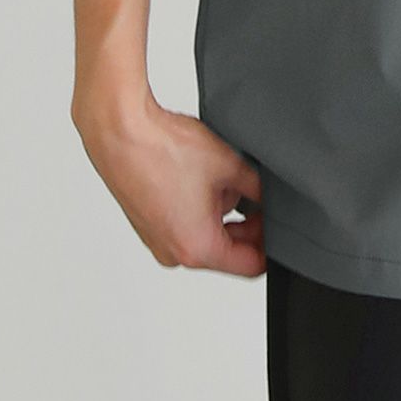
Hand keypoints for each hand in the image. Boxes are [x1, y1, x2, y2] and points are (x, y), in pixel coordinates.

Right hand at [72, 92, 265, 276]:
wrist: (121, 134)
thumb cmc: (163, 150)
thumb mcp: (230, 166)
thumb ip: (259, 188)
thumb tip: (274, 198)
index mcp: (196, 249)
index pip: (251, 265)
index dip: (272, 244)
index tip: (279, 222)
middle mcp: (174, 253)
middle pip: (228, 252)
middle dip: (249, 224)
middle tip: (258, 192)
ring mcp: (158, 241)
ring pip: (207, 235)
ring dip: (223, 212)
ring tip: (224, 176)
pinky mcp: (150, 225)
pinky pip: (186, 224)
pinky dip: (200, 207)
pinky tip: (203, 176)